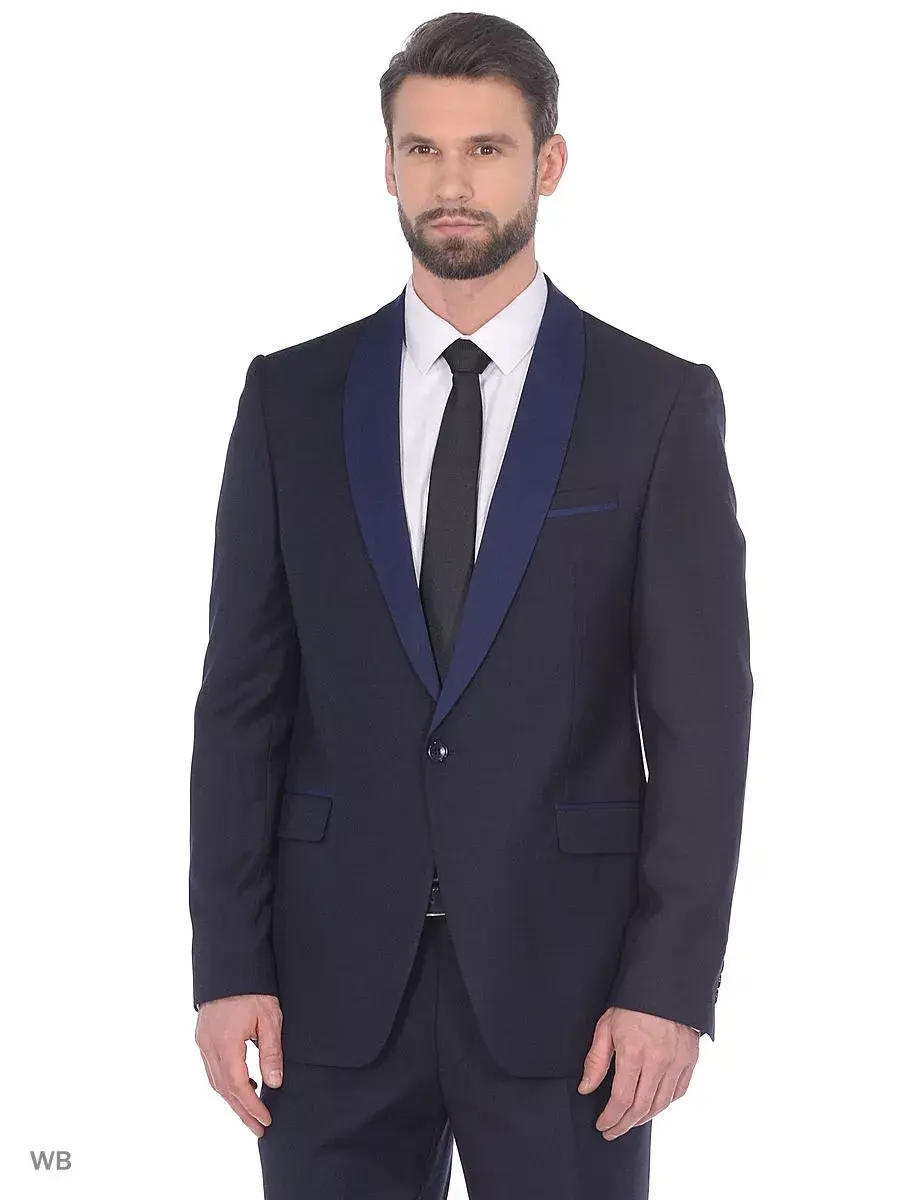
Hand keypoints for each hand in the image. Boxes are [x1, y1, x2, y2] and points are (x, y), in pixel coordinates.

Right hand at [195, 993, 283, 1135]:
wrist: (230, 966)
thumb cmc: (253, 989)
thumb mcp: (269, 1018)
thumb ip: (271, 1052)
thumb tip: (274, 1083)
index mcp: (225, 1043)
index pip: (237, 1086)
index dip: (251, 1107)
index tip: (265, 1121)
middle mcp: (209, 1046)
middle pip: (223, 1089)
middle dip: (241, 1111)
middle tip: (258, 1128)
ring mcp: (203, 1042)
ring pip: (215, 1081)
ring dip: (233, 1099)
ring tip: (252, 1111)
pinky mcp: (203, 1037)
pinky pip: (213, 1068)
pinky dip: (227, 1082)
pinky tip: (243, 1085)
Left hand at [578, 1006, 698, 1138]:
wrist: (665, 983)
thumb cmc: (632, 1002)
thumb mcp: (606, 1026)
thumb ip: (596, 1060)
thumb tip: (586, 1088)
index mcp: (634, 1053)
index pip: (621, 1099)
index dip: (610, 1118)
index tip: (602, 1125)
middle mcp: (658, 1062)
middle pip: (641, 1108)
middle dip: (624, 1124)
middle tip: (612, 1130)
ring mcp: (677, 1062)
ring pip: (661, 1104)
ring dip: (644, 1119)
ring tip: (630, 1121)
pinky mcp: (690, 1060)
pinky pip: (678, 1092)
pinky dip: (665, 1104)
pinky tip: (653, 1105)